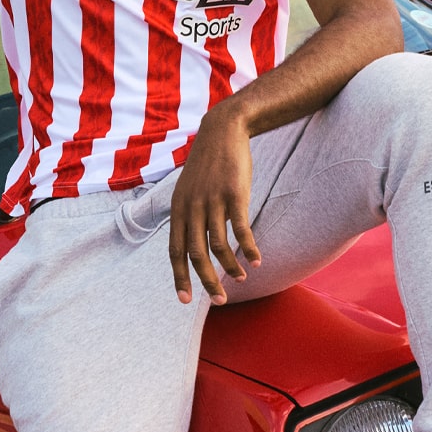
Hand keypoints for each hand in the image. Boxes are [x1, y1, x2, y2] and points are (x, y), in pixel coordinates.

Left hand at [168, 108, 260, 304]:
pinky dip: (249, 248)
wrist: (223, 130)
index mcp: (178, 209)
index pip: (175, 251)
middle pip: (196, 254)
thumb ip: (188, 216)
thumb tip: (194, 245)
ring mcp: (213, 200)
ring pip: (219, 245)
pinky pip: (241, 229)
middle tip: (219, 300)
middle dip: (207, 280)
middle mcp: (192, 207)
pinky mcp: (234, 194)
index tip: (185, 300)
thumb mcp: (189, 189)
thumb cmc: (208, 164)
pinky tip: (257, 261)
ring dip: (230, 266)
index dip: (180, 277)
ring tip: (242, 278)